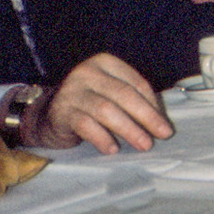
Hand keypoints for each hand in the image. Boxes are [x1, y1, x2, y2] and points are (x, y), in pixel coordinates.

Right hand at [22, 53, 173, 154]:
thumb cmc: (90, 104)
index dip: (153, 104)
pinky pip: (86, 125)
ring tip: (144, 144)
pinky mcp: (61, 111)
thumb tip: (161, 121)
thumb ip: (132, 100)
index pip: (136, 83)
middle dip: (147, 116)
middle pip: (124, 95)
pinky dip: (102, 138)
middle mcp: (87, 72)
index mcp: (105, 63)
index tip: (164, 123)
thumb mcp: (111, 94)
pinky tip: (113, 149)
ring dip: (129, 129)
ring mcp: (72, 91)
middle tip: (163, 134)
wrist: (48, 116)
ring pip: (107, 110)